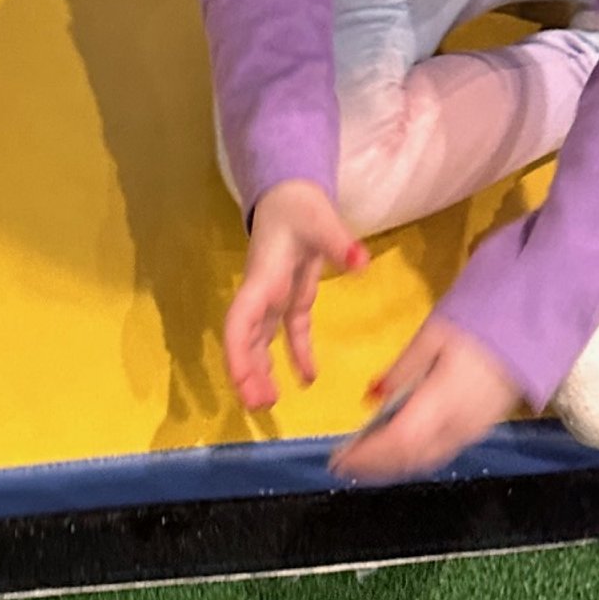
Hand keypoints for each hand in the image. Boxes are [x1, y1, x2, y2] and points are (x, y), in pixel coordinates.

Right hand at [224, 180, 368, 410]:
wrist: (291, 195)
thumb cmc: (297, 207)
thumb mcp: (319, 220)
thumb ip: (339, 242)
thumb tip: (360, 261)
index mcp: (261, 280)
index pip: (239, 322)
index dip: (238, 354)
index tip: (244, 382)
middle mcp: (261, 295)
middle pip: (245, 340)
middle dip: (247, 373)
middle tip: (259, 405)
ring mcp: (273, 301)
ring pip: (260, 343)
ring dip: (262, 372)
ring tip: (270, 404)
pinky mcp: (290, 301)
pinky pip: (290, 335)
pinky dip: (298, 357)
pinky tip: (308, 380)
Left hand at [332, 318, 520, 483]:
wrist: (535, 325)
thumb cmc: (480, 322)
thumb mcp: (433, 336)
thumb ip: (402, 370)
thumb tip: (372, 396)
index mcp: (443, 400)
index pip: (398, 443)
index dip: (366, 457)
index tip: (337, 461)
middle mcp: (458, 425)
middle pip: (410, 459)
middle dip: (374, 467)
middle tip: (344, 463)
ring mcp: (473, 430)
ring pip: (426, 460)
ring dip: (392, 465)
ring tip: (364, 460)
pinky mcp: (481, 428)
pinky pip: (441, 452)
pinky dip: (413, 457)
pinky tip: (397, 448)